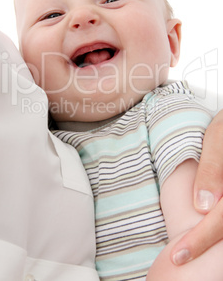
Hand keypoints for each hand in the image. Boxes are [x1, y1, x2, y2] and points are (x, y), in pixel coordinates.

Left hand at [171, 110, 222, 264]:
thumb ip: (212, 170)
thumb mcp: (218, 139)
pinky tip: (205, 236)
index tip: (179, 254)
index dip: (201, 240)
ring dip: (214, 244)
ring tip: (190, 253)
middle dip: (205, 246)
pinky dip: (219, 232)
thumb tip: (203, 206)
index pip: (222, 220)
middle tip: (179, 259)